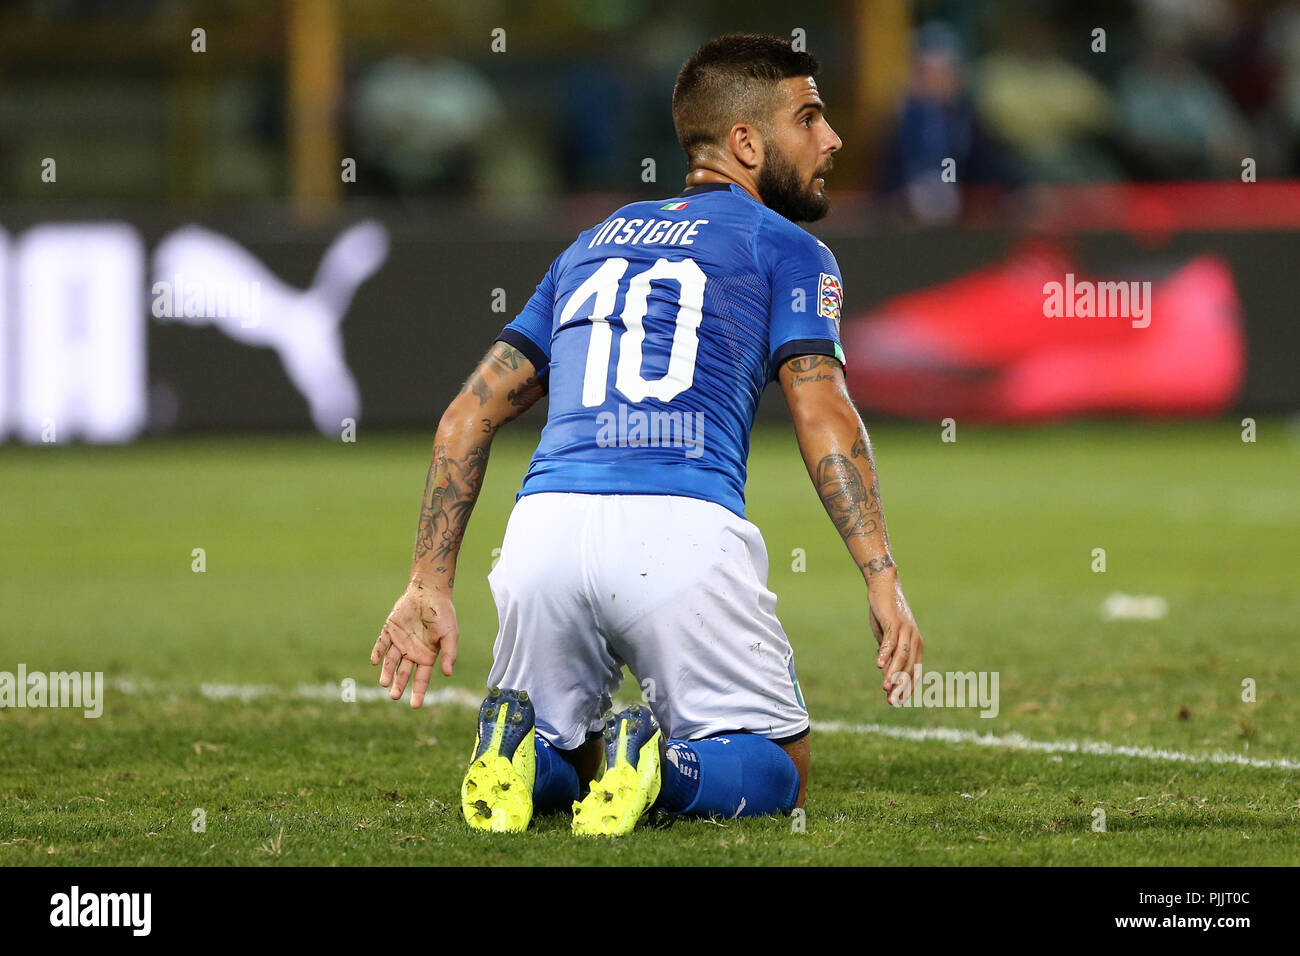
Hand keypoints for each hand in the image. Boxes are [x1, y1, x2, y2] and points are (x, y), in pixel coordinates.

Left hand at [370, 581, 458, 707]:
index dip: (418, 692)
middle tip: (394, 696)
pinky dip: (378, 652)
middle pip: (403, 673)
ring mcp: (400, 642)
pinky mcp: (389, 630)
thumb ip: (449, 653)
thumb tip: (448, 673)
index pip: (421, 679)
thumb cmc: (443, 614)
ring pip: (391, 661)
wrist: (429, 592)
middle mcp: (412, 652)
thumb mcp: (450, 634)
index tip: (415, 706)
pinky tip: (375, 662)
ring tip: (384, 683)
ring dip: (387, 672)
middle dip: (398, 685)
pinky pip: (382, 644)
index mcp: (427, 656)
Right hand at [868, 574, 921, 705]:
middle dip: (900, 686)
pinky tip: (878, 665)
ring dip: (894, 673)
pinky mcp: (895, 622)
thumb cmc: (885, 614)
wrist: (884, 587)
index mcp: (916, 645)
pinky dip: (885, 653)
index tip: (897, 702)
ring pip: (902, 657)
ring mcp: (906, 630)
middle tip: (891, 701)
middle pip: (909, 667)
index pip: (915, 672)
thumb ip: (889, 653)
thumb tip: (886, 671)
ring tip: (885, 687)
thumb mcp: (887, 637)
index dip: (907, 688)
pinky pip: (890, 641)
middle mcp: (915, 640)